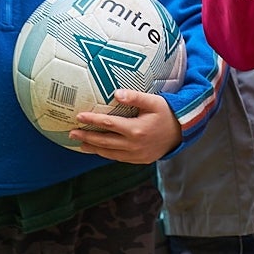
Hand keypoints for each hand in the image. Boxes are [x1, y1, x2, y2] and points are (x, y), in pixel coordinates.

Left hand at [68, 89, 182, 162]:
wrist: (182, 132)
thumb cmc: (167, 113)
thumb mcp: (154, 101)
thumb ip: (135, 97)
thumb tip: (116, 93)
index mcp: (136, 130)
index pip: (108, 124)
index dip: (92, 121)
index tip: (79, 117)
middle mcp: (134, 145)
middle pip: (104, 142)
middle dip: (86, 137)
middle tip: (71, 133)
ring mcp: (136, 155)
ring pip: (109, 153)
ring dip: (93, 149)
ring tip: (80, 144)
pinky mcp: (139, 160)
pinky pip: (118, 158)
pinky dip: (106, 154)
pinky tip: (99, 150)